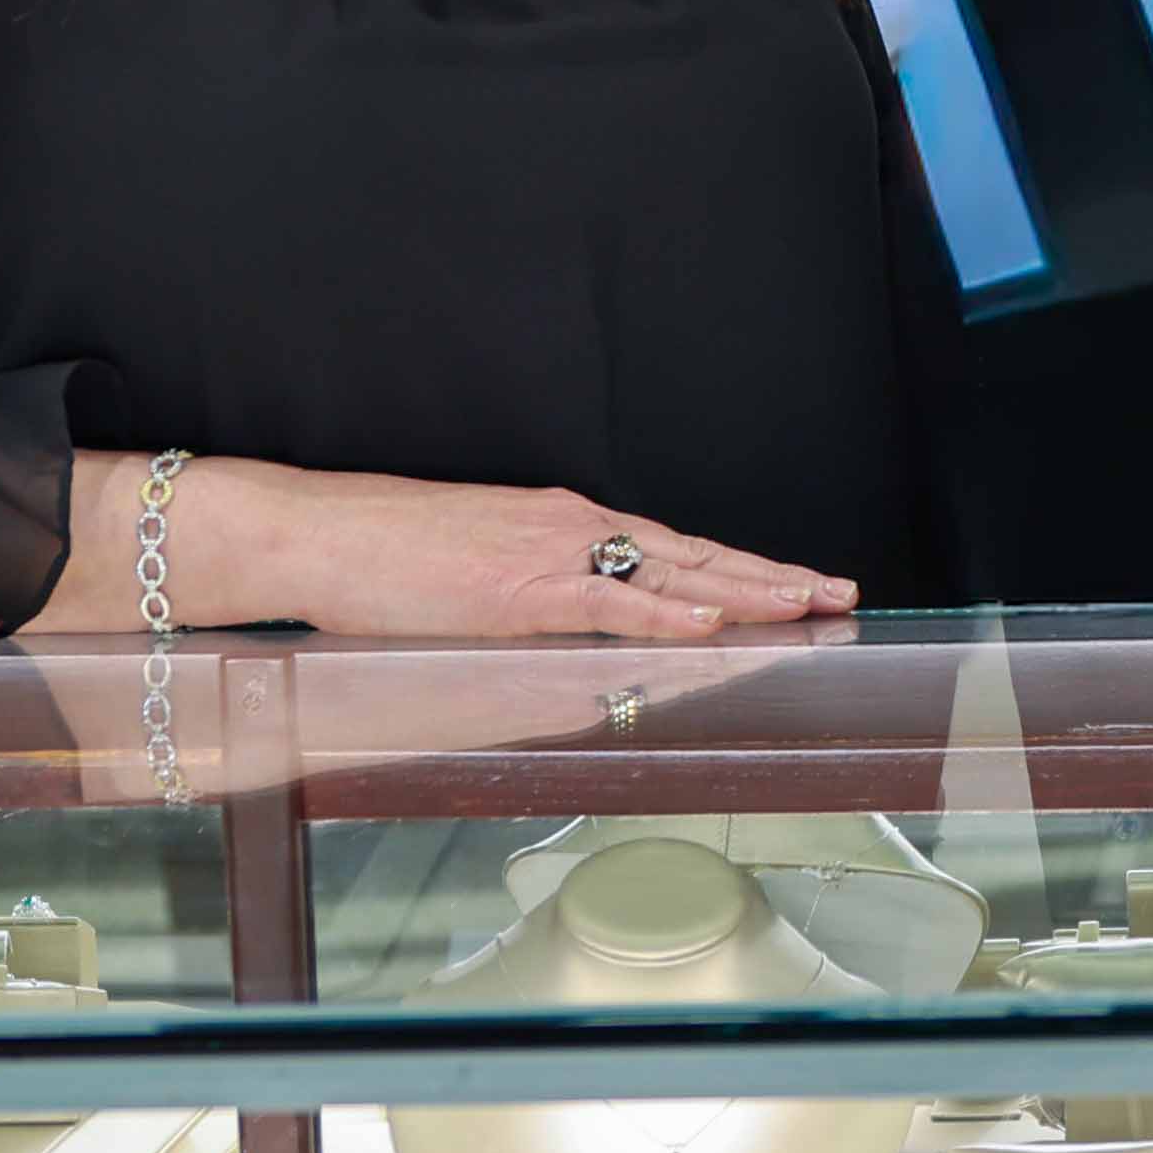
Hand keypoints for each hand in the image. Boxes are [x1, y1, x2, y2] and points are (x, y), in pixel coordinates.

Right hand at [227, 467, 855, 645]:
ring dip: (744, 590)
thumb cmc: (379, 554)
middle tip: (836, 591)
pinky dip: (664, 611)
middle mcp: (570, 529)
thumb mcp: (474, 570)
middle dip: (769, 575)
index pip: (669, 548)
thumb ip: (532, 595)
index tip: (791, 582)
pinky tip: (710, 620)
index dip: (736, 567)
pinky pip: (608, 603)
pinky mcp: (519, 590)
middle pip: (692, 553)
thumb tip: (568, 626)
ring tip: (807, 604)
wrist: (316, 532)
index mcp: (561, 525)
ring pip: (670, 573)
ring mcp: (549, 556)